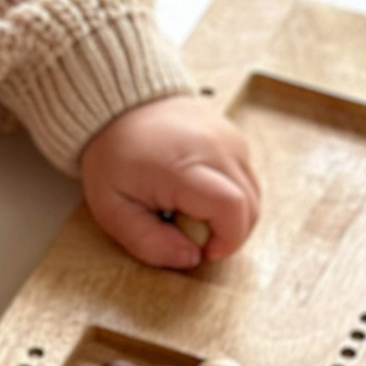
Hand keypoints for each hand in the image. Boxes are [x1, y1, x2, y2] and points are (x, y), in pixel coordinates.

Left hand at [80, 95, 260, 269]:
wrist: (121, 106)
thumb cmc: (114, 155)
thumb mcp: (113, 209)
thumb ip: (148, 242)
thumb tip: (190, 258)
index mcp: (183, 165)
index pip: (231, 209)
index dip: (226, 241)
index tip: (203, 252)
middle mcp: (216, 148)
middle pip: (249, 207)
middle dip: (228, 234)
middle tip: (191, 233)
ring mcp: (230, 140)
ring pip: (252, 196)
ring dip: (230, 217)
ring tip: (191, 211)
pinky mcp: (236, 139)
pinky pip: (246, 180)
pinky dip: (230, 197)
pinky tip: (199, 193)